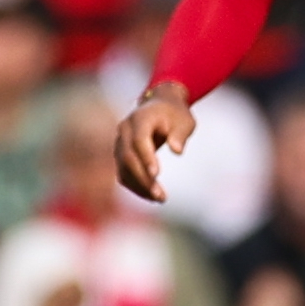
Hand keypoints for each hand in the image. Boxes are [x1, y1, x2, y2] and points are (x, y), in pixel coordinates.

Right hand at [114, 83, 195, 202]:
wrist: (159, 106)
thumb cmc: (175, 114)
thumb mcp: (184, 121)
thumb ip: (180, 134)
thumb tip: (177, 151)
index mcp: (140, 118)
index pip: (138, 140)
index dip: (146, 157)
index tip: (156, 174)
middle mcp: (125, 130)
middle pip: (128, 157)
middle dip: (143, 178)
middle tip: (161, 196)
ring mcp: (120, 142)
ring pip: (123, 168)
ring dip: (139, 186)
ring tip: (160, 199)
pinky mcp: (120, 154)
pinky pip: (123, 173)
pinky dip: (135, 186)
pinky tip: (151, 196)